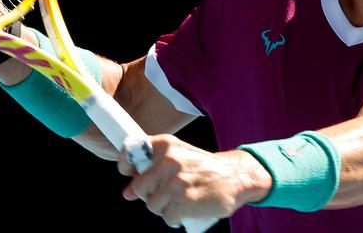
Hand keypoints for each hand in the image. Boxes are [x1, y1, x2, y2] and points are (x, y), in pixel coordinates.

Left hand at [118, 134, 271, 227]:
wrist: (236, 176)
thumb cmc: (204, 167)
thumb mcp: (180, 154)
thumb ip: (154, 167)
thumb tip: (127, 193)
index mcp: (165, 144)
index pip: (130, 152)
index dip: (125, 167)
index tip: (130, 174)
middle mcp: (168, 161)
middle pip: (139, 187)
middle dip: (149, 195)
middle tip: (166, 192)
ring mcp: (176, 182)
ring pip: (152, 205)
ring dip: (164, 208)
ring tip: (179, 200)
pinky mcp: (184, 202)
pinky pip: (167, 217)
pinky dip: (174, 218)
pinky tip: (185, 210)